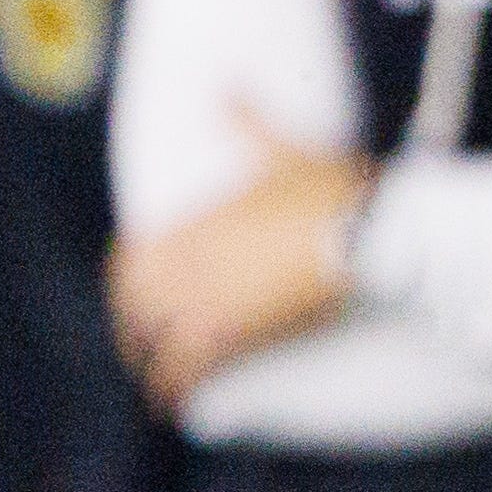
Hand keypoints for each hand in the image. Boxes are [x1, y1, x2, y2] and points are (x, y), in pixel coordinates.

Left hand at [113, 118, 368, 400]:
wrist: (365, 228)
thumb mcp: (281, 147)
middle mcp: (186, 262)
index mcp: (192, 222)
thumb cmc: (330, 188)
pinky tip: (178, 407)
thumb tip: (225, 83)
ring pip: (154, 340)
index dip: (126, 283)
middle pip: (134, 305)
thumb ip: (246, 118)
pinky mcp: (234, 331)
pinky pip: (189, 367)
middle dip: (135, 331)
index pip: (130, 258)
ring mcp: (206, 298)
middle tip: (144, 353)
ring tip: (160, 392)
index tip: (134, 300)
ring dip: (152, 368)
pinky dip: (178, 390)